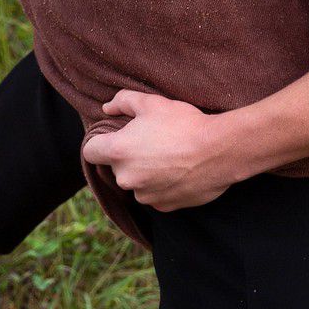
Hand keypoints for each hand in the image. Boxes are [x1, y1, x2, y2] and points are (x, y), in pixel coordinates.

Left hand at [81, 91, 235, 210]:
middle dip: (128, 155)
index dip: (99, 142)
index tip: (113, 137)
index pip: (90, 151)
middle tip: (151, 140)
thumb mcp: (151, 102)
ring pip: (136, 182)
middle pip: (116, 167)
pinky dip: (161, 185)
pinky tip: (178, 169)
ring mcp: (144, 195)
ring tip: (168, 155)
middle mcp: (126, 178)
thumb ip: (122, 101)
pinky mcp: (162, 207)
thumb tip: (107, 108)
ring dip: (145, 172)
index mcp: (118, 151)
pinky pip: (154, 194)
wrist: (218, 151)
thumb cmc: (183, 123)